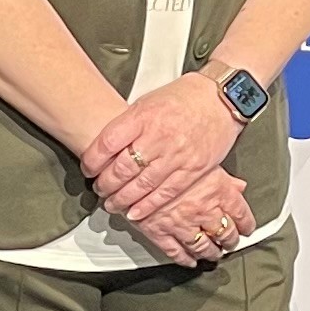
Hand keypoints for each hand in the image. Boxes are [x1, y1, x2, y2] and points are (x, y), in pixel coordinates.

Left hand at [84, 73, 245, 223]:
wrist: (221, 98)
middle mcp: (159, 135)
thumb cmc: (184, 98)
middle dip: (105, 184)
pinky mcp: (193, 169)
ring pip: (142, 185)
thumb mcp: (148, 102)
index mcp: (143, 115)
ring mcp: (177, 154)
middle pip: (122, 168)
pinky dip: (148, 206)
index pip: (108, 142)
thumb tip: (106, 149)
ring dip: (122, 199)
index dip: (92, 160)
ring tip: (112, 203)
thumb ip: (128, 124)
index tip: (88, 168)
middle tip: (99, 188)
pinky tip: (135, 212)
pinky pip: (166, 193)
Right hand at [135, 169, 252, 267]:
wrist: (137, 160)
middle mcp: (203, 210)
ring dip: (210, 252)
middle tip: (231, 243)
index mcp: (218, 191)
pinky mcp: (159, 231)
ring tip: (213, 253)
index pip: (241, 215)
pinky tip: (190, 261)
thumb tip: (239, 186)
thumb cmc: (171, 154)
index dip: (247, 225)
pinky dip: (185, 259)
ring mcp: (181, 223)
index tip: (247, 228)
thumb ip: (225, 178)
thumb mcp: (205, 159)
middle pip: (225, 234)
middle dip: (230, 241)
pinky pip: (175, 252)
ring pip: (202, 246)